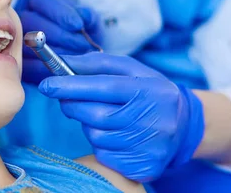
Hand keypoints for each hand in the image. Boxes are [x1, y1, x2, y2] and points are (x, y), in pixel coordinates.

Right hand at [15, 0, 99, 83]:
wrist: (81, 58)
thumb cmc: (82, 34)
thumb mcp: (89, 22)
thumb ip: (88, 16)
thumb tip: (83, 16)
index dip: (58, 11)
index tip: (78, 25)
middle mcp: (19, 17)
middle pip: (31, 21)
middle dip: (60, 34)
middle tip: (82, 44)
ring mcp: (14, 40)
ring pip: (28, 44)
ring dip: (57, 52)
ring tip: (79, 57)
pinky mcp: (17, 63)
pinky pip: (28, 66)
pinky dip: (50, 68)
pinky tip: (67, 69)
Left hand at [38, 53, 203, 181]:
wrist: (183, 126)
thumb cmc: (149, 91)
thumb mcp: (130, 69)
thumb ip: (96, 64)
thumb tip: (62, 63)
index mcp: (148, 90)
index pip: (103, 87)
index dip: (71, 86)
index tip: (47, 85)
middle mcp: (151, 120)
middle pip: (95, 115)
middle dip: (73, 104)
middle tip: (66, 98)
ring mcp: (148, 147)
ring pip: (96, 136)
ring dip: (88, 124)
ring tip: (103, 115)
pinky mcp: (143, 167)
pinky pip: (104, 155)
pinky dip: (100, 143)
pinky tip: (113, 134)